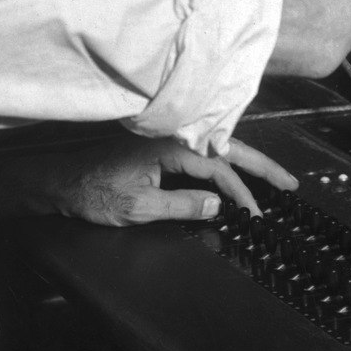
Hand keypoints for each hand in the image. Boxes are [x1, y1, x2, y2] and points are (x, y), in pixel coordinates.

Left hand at [38, 134, 298, 226]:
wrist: (59, 181)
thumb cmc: (92, 192)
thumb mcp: (138, 207)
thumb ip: (181, 205)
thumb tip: (218, 206)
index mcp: (169, 144)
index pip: (218, 170)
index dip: (241, 194)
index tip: (256, 215)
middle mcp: (172, 135)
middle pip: (227, 149)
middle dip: (261, 167)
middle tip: (291, 183)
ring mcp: (166, 138)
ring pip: (217, 148)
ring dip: (246, 163)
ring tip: (273, 178)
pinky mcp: (159, 145)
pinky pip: (202, 151)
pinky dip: (224, 163)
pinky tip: (235, 174)